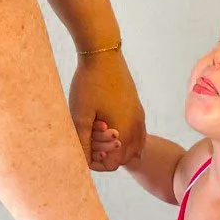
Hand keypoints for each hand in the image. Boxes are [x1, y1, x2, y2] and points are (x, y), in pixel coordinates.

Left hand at [69, 50, 145, 170]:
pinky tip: (107, 127)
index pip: (112, 164)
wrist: (102, 54)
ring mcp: (139, 117)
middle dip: (105, 154)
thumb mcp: (80, 117)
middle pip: (122, 158)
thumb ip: (82, 143)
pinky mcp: (137, 108)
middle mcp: (136, 127)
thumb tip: (82, 162)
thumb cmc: (89, 84)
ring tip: (97, 133)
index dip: (95, 163)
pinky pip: (135, 133)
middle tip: (88, 139)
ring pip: (131, 146)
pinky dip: (123, 136)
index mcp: (124, 132)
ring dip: (114, 146)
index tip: (82, 150)